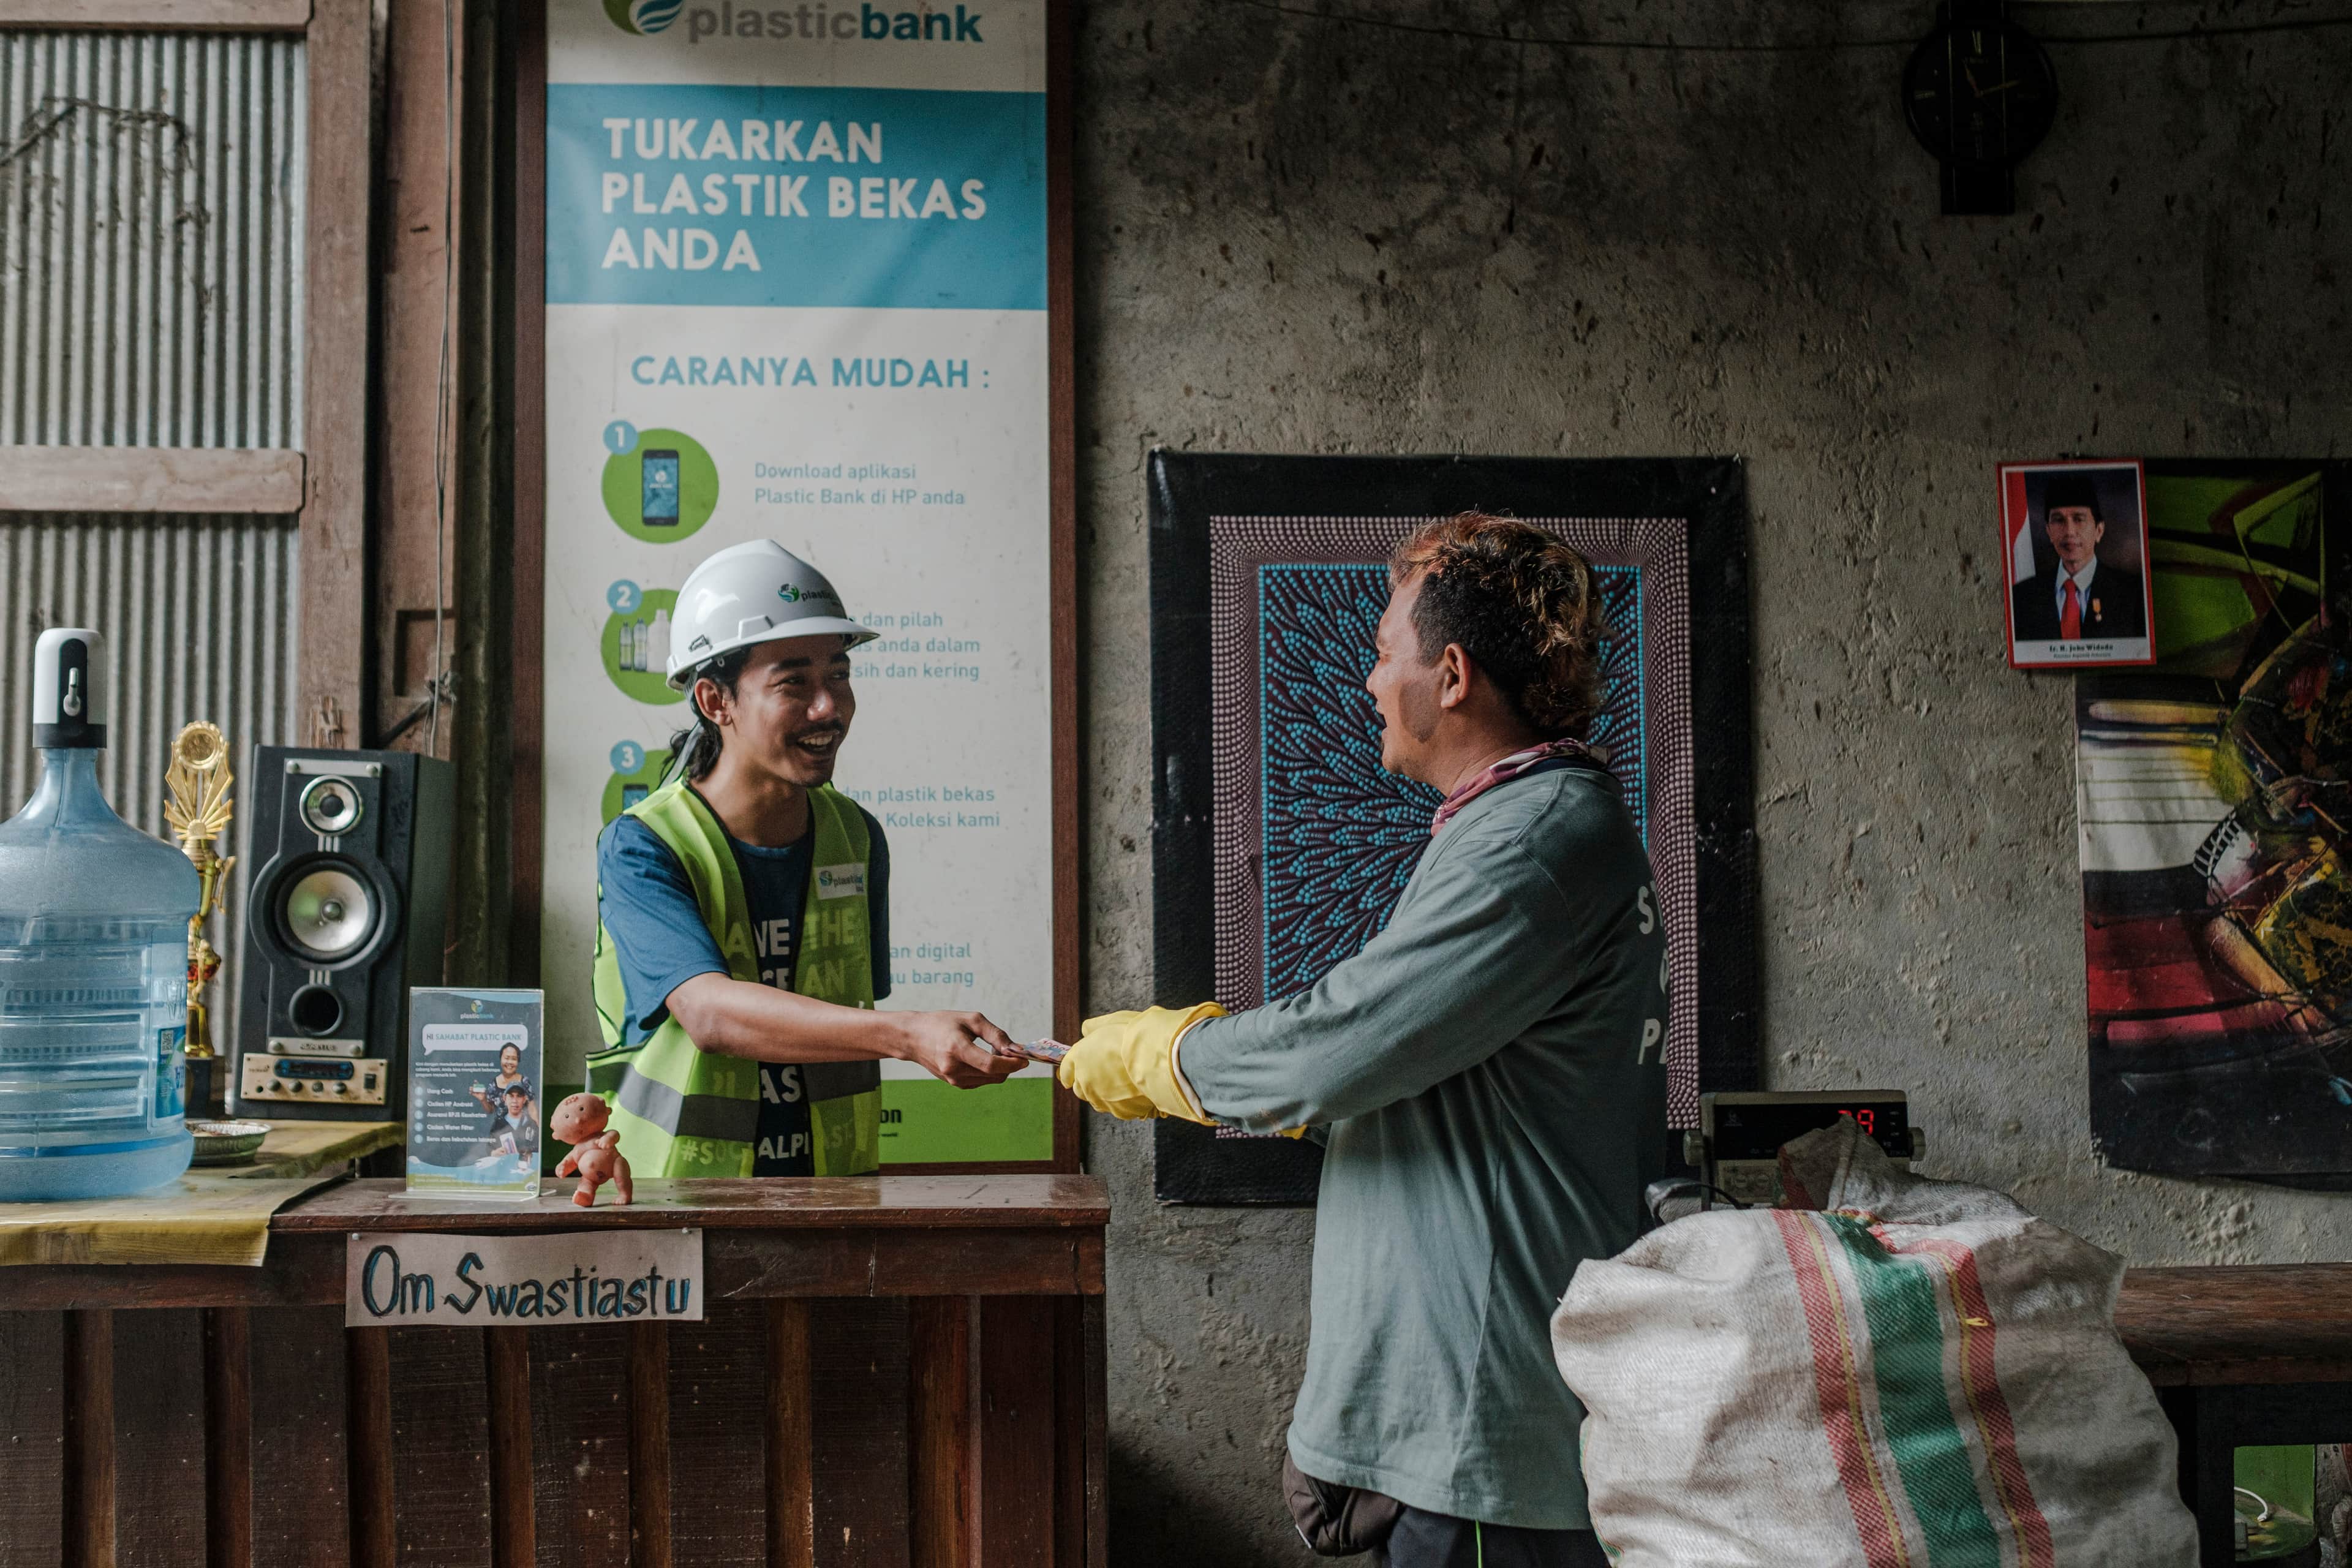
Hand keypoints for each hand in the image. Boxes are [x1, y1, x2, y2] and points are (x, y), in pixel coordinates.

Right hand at [896, 1011, 1024, 1087]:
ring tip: (991, 1049)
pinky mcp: (954, 1084)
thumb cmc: (943, 1024)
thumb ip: (996, 1034)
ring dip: (999, 1068)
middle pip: (994, 1075)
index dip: (1012, 1064)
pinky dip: (988, 1072)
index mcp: (957, 1049)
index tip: (1024, 1058)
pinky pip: (982, 1081)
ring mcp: (953, 1079)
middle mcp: (953, 1069)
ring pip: (990, 1080)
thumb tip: (1015, 1049)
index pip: (991, 1065)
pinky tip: (981, 1057)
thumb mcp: (971, 1019)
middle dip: (1008, 1064)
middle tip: (1008, 1048)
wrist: (914, 1038)